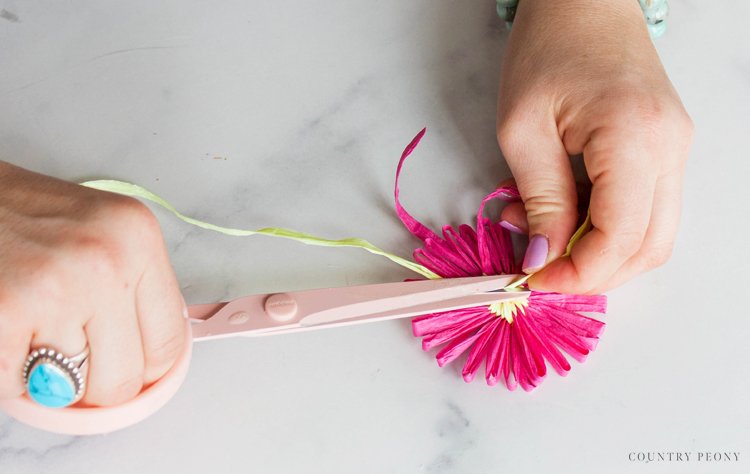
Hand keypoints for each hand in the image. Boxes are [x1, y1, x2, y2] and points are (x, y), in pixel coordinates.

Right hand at [0, 162, 185, 405]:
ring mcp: (57, 289)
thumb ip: (133, 289)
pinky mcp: (8, 313)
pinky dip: (7, 373)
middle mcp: (107, 261)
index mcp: (138, 239)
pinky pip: (16, 387)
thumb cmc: (19, 213)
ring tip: (30, 327)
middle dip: (94, 383)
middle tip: (69, 354)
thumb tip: (151, 359)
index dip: (144, 368)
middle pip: (124, 378)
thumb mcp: (101, 232)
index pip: (169, 342)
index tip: (125, 367)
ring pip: (71, 390)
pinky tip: (7, 330)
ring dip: (46, 374)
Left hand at [496, 0, 692, 293]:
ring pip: (652, 234)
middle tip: (539, 267)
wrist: (583, 1)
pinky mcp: (666, 149)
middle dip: (593, 273)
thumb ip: (540, 200)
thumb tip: (544, 259)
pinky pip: (645, 208)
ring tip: (541, 230)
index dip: (578, 274)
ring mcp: (676, 149)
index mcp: (635, 138)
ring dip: (598, 251)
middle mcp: (670, 148)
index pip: (621, 238)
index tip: (533, 279)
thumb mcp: (523, 129)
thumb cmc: (547, 49)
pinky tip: (563, 210)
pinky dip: (606, 226)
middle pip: (649, 247)